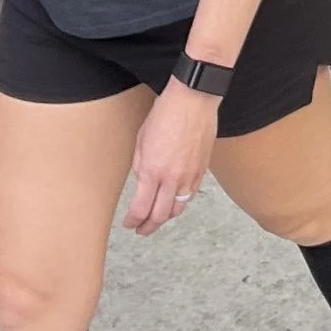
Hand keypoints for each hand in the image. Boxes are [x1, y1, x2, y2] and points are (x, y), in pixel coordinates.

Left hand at [123, 80, 218, 234]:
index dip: (133, 220)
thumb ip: (140, 165)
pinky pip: (191, 195)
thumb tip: (142, 181)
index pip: (141, 208)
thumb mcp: (141, 139)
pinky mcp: (202, 170)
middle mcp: (172, 178)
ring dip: (165, 217)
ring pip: (178, 208)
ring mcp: (189, 175)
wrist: (193, 100)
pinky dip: (181, 202)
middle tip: (141, 230)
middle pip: (160, 215)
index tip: (128, 223)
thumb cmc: (165, 113)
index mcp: (152, 170)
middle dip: (148, 227)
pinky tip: (174, 202)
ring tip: (157, 219)